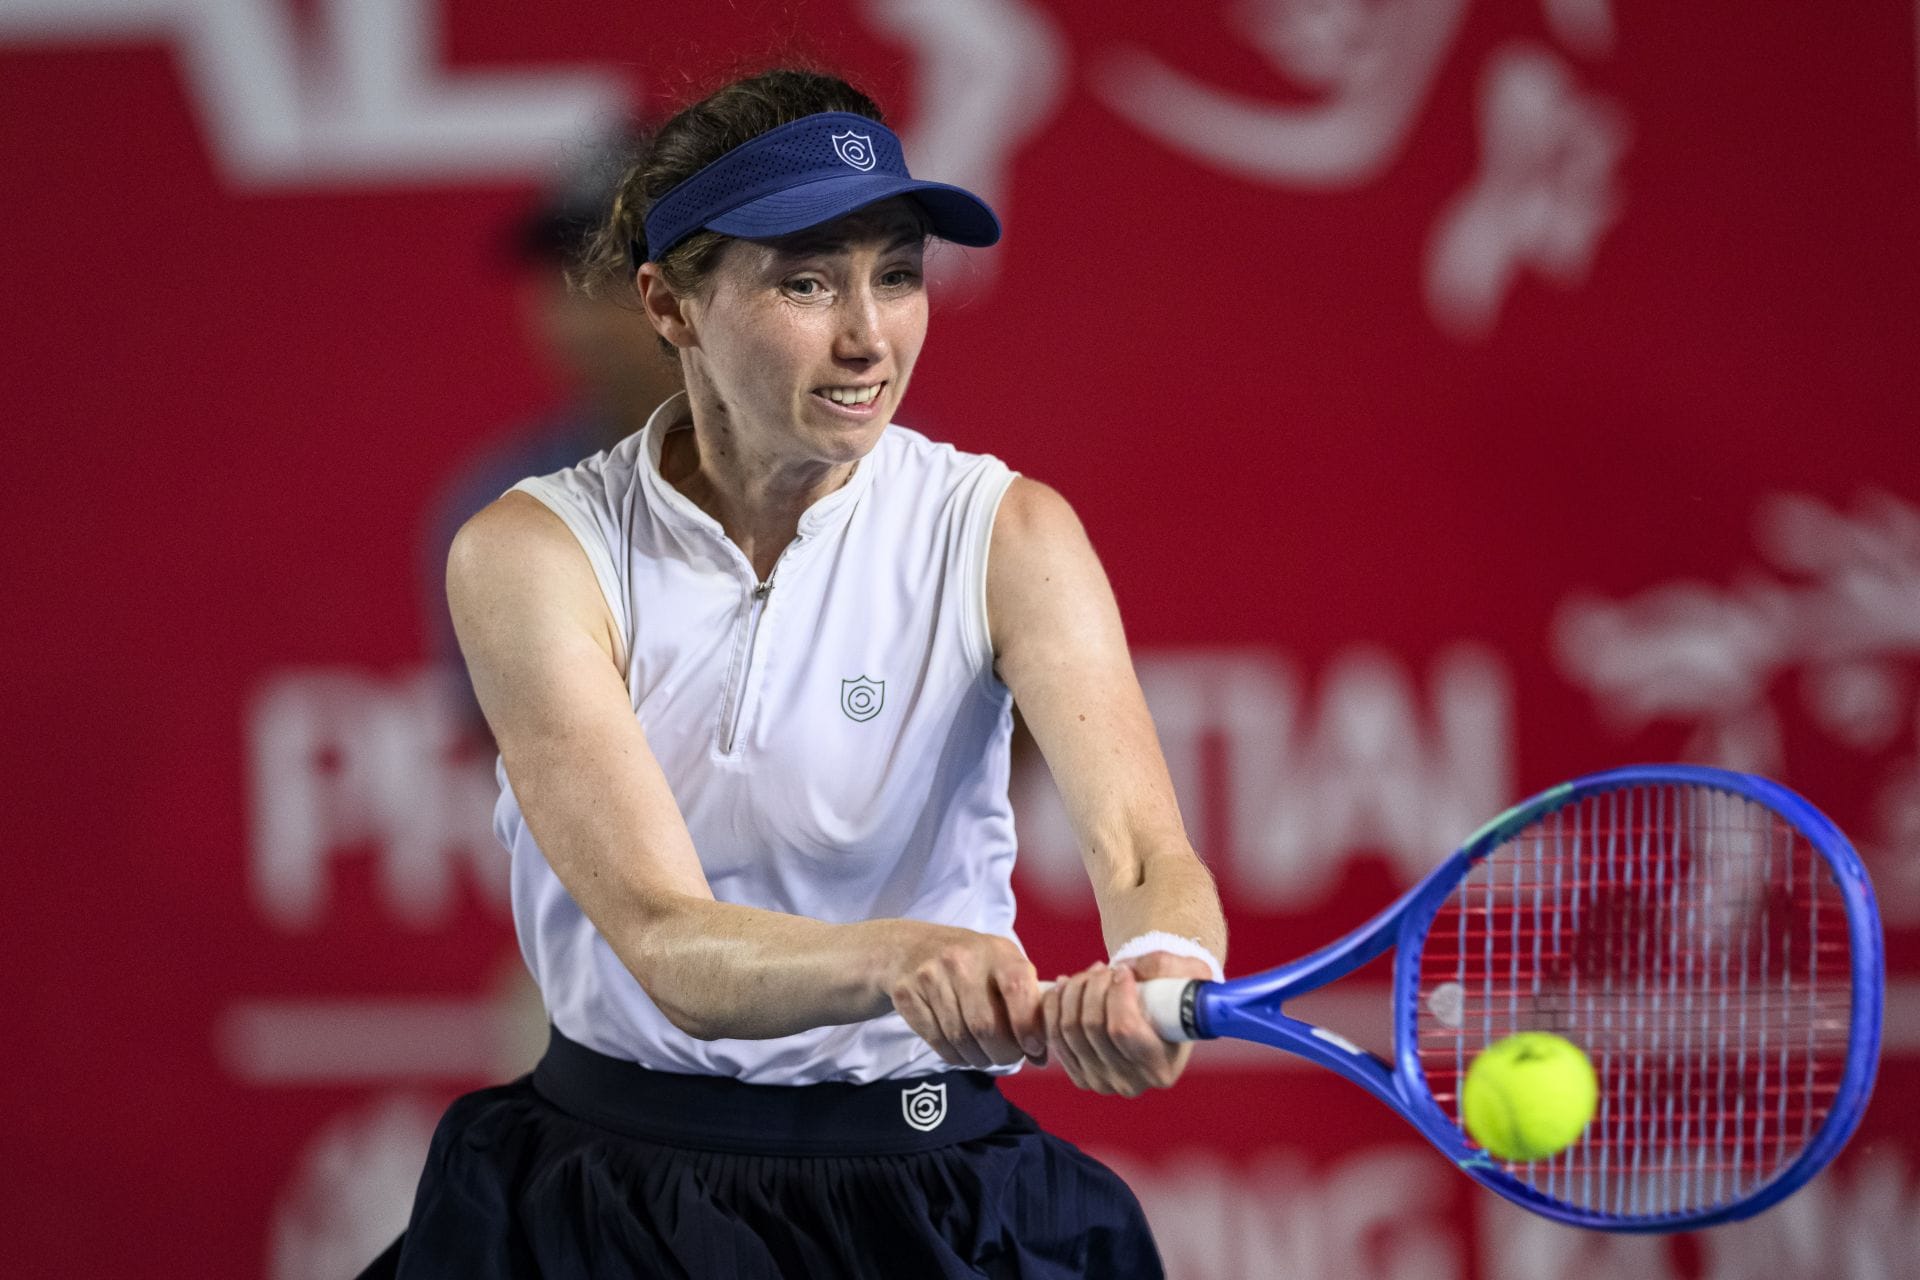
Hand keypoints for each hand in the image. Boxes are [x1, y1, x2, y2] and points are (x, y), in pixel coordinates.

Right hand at [886, 926, 1045, 1068]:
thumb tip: (1041, 1053)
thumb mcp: (1003, 966)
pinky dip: (956, 1057)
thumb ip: (1028, 1002)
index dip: (1028, 1025)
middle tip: (1008, 1056)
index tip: (1034, 1048)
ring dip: (979, 1058)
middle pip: (986, 1026)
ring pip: (961, 1040)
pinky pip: (938, 1042)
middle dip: (1003, 1053)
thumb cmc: (972, 964)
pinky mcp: (907, 996)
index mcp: (996, 951)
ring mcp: (930, 977)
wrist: (910, 948)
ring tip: (986, 1054)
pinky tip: (964, 1050)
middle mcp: (961, 960)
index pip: (1017, 988)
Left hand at [1042, 951, 1213, 1095]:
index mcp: (1161, 1068)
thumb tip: (1128, 967)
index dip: (1116, 993)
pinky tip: (1065, 986)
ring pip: (1069, 1029)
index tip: (1123, 970)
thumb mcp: (1189, 973)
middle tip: (1105, 967)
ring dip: (1073, 991)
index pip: (1124, 1029)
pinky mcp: (1079, 1075)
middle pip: (1092, 1027)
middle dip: (1093, 986)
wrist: (1164, 1015)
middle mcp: (1130, 1083)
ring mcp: (1100, 1082)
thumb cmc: (1180, 993)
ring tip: (1090, 974)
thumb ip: (1163, 966)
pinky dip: (1055, 1006)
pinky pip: (1054, 1036)